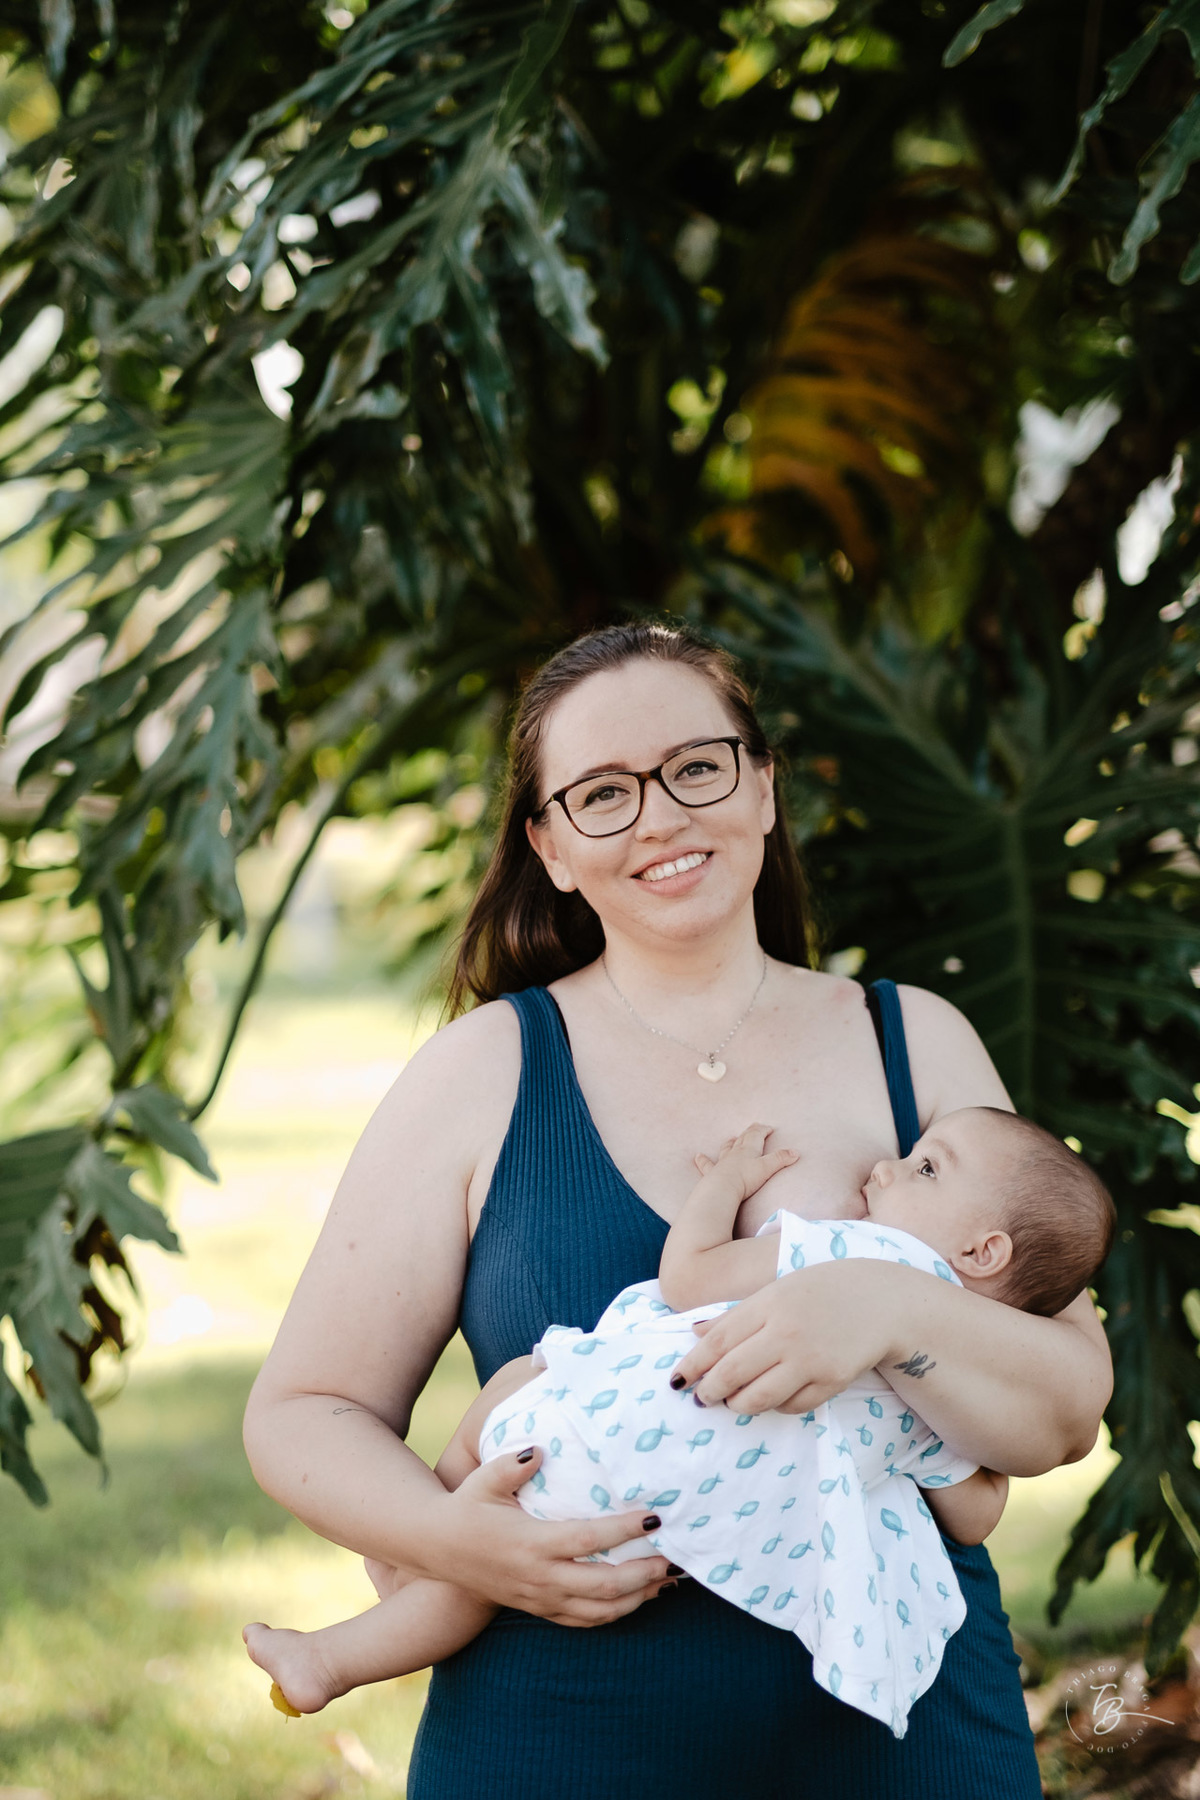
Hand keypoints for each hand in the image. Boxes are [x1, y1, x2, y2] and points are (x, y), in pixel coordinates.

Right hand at [423, 1449, 672, 1625]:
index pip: (588, 1539)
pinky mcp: (541, 1610)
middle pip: (604, 1585)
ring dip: (638, 1597)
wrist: (439, 1551)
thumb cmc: (467, 1508)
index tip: (654, 1516)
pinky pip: (585, 1621)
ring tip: (668, 1580)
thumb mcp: (483, 1480)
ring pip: (599, 1610)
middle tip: (675, 1556)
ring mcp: (542, 1598)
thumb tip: (541, 1450)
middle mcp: (541, 1576)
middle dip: (644, 1573)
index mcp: (532, 1542)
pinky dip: (616, 1614)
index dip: (624, 1529)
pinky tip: (639, 1599)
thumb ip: (512, 1465)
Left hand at [672, 1260, 899, 1412]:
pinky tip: (770, 1397)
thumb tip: (695, 1333)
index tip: (678, 1379)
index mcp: (769, 1303)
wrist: (880, 1301)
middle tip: (702, 1396)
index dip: (694, 1364)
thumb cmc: (821, 1291)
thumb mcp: (777, 1290)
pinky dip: (775, 1407)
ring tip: (731, 1401)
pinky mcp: (832, 1382)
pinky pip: (791, 1406)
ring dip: (738, 1404)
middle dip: (710, 1390)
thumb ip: (736, 1315)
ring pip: (759, 1398)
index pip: (718, 1341)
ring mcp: (810, 1360)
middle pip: (733, 1372)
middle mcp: (787, 1332)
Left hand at [693, 1122, 798, 1200]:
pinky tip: (697, 1157)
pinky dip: (703, 1160)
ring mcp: (723, 1162)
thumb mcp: (767, 1168)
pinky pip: (707, 1165)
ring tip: (732, 1139)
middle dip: (750, 1132)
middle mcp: (735, 1153)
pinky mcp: (712, 1173)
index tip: (769, 1128)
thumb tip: (796, 1152)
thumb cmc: (745, 1178)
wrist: (722, 1189)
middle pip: (743, 1138)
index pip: (756, 1134)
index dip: (763, 1130)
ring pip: (727, 1148)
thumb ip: (781, 1160)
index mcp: (749, 1149)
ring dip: (731, 1143)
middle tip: (754, 1127)